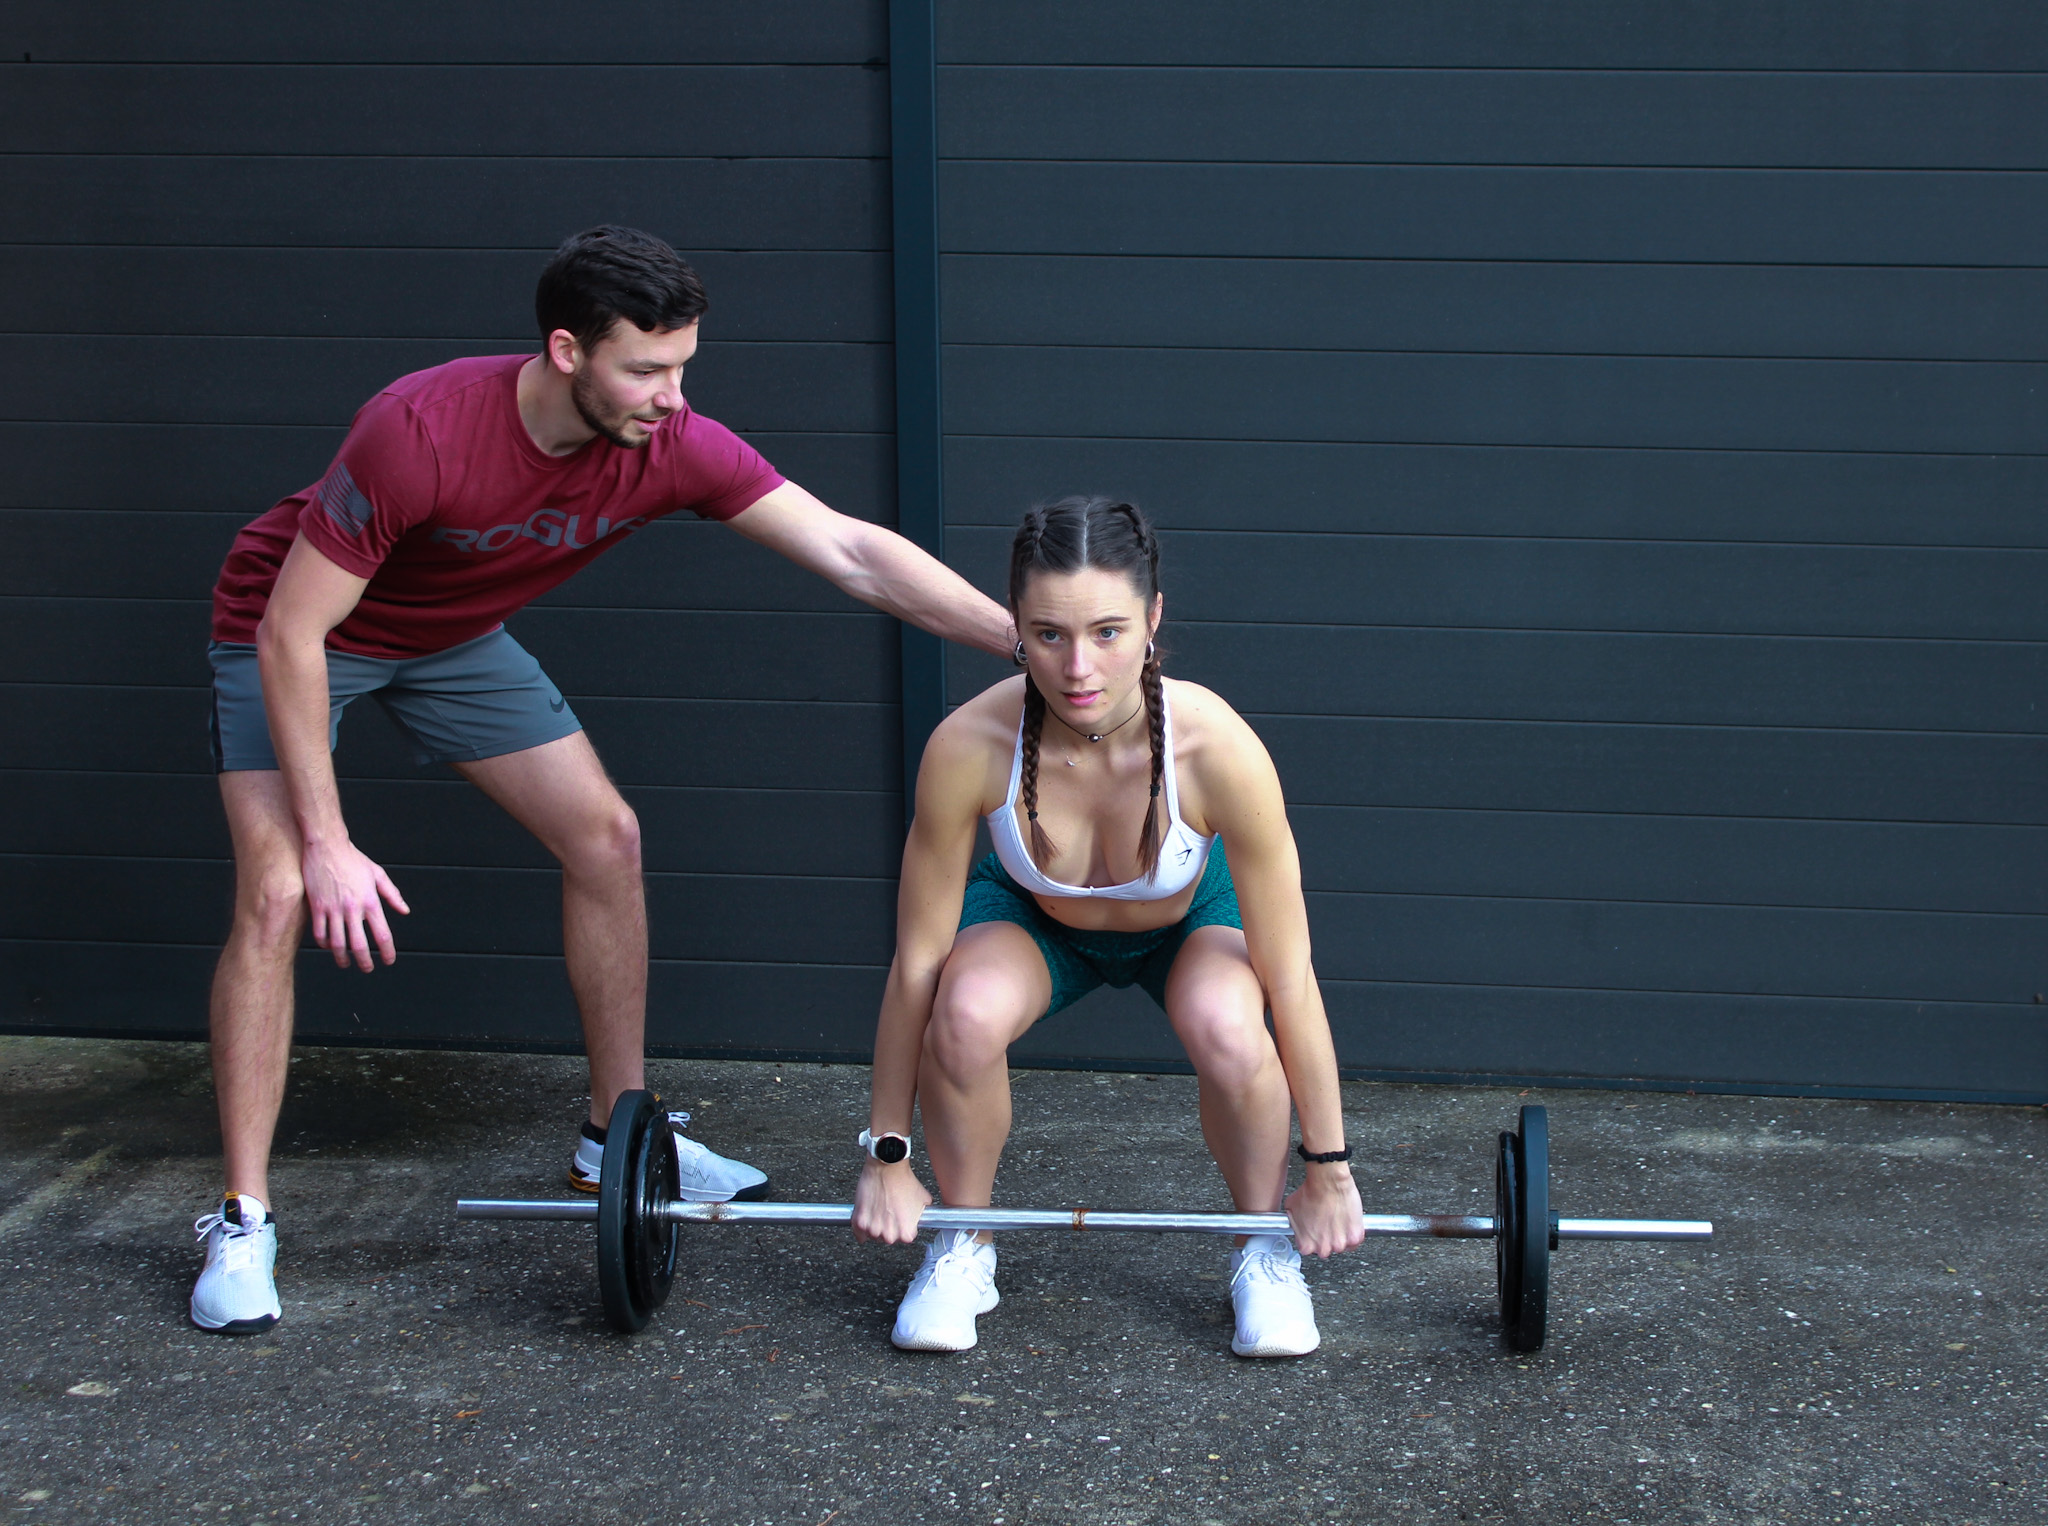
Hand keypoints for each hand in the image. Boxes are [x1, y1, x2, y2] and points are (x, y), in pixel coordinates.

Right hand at [300, 837, 409, 970]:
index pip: (382, 934)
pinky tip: (330, 947)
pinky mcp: (316, 906)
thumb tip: (405, 911)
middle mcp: (352, 908)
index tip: (388, 961)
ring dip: (342, 958)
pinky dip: (325, 944)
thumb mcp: (377, 874)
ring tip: (346, 964)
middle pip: (359, 945)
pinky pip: (320, 933)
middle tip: (367, 969)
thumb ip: (392, 895)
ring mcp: (333, 908)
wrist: (326, 846)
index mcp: (371, 901)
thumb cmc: (353, 859)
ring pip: (337, 944)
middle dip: (365, 962)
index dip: (387, 952)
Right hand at [852, 1158, 930, 1243]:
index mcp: (906, 1234)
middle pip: (887, 1238)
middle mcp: (889, 1235)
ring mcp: (873, 1229)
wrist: (888, 1166)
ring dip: (874, 1225)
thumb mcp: (923, 1200)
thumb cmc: (904, 1181)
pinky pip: (859, 1233)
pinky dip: (861, 1227)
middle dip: (888, 1227)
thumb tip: (919, 1220)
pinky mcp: (859, 1221)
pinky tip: (867, 1216)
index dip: (902, 1226)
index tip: (900, 1219)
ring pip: (872, 1235)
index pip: (904, 1237)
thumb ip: (921, 1217)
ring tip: (879, 1209)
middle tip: (888, 1212)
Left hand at [1285, 1162, 1365, 1258]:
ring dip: (1340, 1236)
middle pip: (1325, 1249)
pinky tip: (1347, 1223)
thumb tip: (1298, 1227)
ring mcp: (1340, 1244)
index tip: (1315, 1231)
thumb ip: (1295, 1226)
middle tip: (1327, 1224)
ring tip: (1337, 1220)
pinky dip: (1353, 1234)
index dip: (1312, 1238)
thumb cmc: (1310, 1192)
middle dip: (1326, 1239)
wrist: (1327, 1181)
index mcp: (1306, 1245)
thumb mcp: (1291, 1210)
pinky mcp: (1355, 1237)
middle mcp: (1323, 1248)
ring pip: (1341, 1246)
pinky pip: (1355, 1242)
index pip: (1308, 1249)